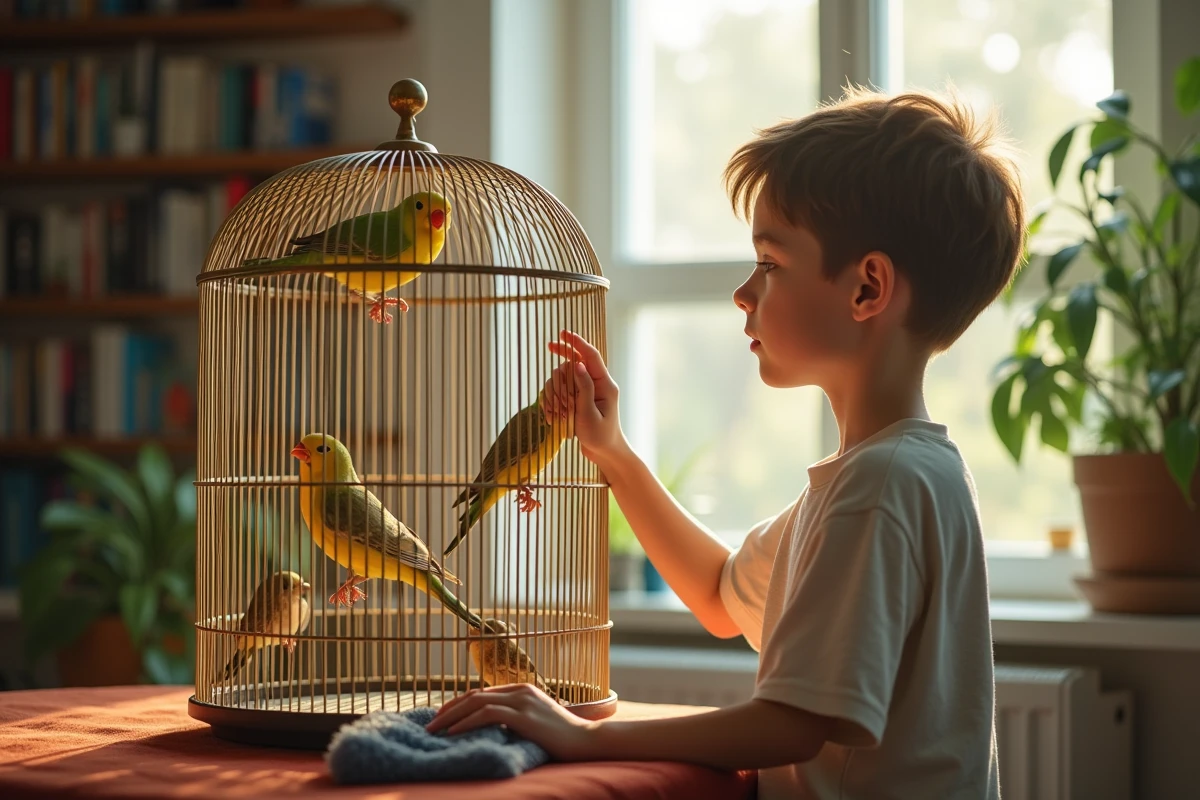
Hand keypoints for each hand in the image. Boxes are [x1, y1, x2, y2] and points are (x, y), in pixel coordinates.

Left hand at [426, 684, 601, 761]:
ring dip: (451, 717)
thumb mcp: (534, 722)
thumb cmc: (562, 736)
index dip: (457, 704)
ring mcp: (522, 701)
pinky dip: (466, 723)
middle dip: (448, 709)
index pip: (481, 693)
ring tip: (434, 730)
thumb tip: (489, 728)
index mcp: (521, 689)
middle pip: (474, 695)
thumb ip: (515, 719)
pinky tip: (453, 733)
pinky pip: (487, 715)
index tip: (441, 718)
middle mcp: (519, 690)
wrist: (586, 740)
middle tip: (430, 725)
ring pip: (476, 703)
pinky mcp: (524, 716)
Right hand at [542, 330, 627, 466]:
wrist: (605, 453)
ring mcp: (587, 391)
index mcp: (605, 385)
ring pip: (564, 378)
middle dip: (562, 366)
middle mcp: (597, 384)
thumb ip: (584, 388)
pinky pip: (561, 391)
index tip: (563, 333)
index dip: (577, 342)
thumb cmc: (600, 437)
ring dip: (556, 393)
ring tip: (559, 414)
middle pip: (575, 363)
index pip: (590, 356)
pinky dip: (554, 402)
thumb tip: (578, 364)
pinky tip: (554, 417)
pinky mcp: (578, 399)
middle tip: (552, 357)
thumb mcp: (590, 414)